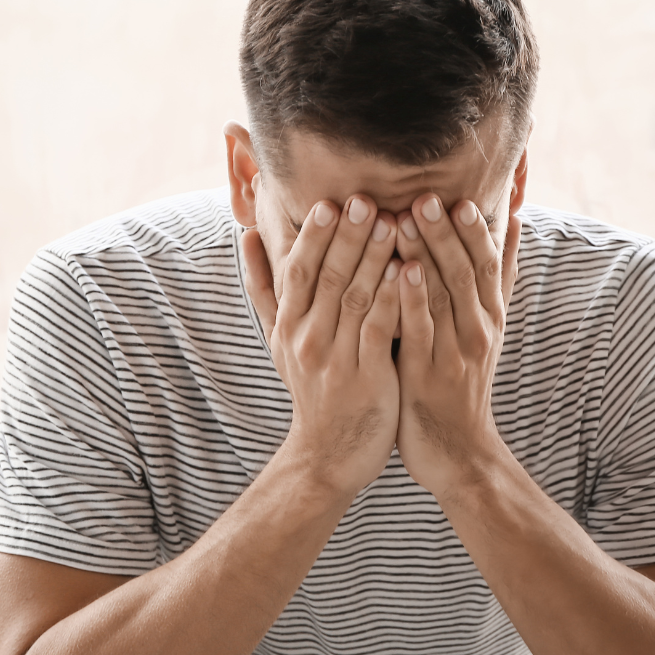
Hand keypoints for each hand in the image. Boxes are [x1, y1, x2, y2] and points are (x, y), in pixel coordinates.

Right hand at [242, 195, 401, 499]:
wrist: (327, 454)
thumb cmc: (311, 389)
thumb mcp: (279, 340)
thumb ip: (265, 288)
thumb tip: (245, 236)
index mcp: (288, 325)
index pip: (298, 270)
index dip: (313, 237)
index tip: (330, 202)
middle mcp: (306, 339)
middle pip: (327, 278)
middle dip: (347, 237)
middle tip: (366, 200)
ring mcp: (335, 359)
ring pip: (355, 299)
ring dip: (374, 259)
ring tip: (394, 223)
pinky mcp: (365, 378)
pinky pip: (379, 331)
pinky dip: (393, 300)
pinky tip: (409, 273)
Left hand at [392, 194, 519, 499]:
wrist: (459, 453)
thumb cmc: (462, 386)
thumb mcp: (486, 329)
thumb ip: (496, 278)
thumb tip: (513, 220)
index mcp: (490, 318)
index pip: (488, 265)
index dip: (475, 231)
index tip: (460, 196)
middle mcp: (478, 331)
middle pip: (466, 273)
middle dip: (446, 232)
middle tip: (425, 195)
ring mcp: (455, 354)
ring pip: (443, 296)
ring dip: (426, 255)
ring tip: (407, 218)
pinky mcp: (428, 376)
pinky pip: (421, 331)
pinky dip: (412, 300)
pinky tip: (400, 272)